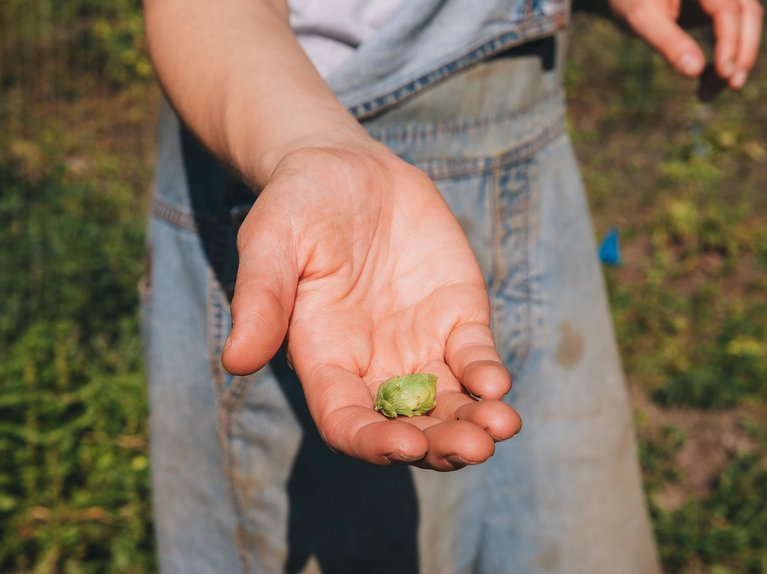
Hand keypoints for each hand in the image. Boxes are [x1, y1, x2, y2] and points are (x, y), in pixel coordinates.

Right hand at [220, 141, 521, 470]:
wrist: (345, 169)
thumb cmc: (296, 207)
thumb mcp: (270, 243)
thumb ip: (259, 299)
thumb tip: (235, 361)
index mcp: (324, 359)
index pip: (346, 420)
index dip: (373, 441)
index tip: (405, 444)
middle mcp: (373, 364)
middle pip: (408, 425)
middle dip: (441, 443)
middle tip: (473, 448)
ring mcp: (418, 344)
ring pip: (449, 401)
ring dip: (475, 422)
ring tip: (501, 427)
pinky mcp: (455, 317)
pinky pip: (474, 357)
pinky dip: (486, 374)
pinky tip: (497, 385)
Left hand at [610, 0, 762, 88]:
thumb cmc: (629, 1)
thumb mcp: (642, 20)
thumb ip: (667, 42)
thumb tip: (693, 72)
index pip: (726, 10)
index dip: (729, 42)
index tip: (723, 74)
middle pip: (747, 14)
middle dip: (743, 51)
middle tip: (733, 86)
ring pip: (743, 24)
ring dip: (736, 59)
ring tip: (707, 93)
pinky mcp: (716, 10)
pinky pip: (730, 33)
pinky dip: (722, 58)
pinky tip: (704, 84)